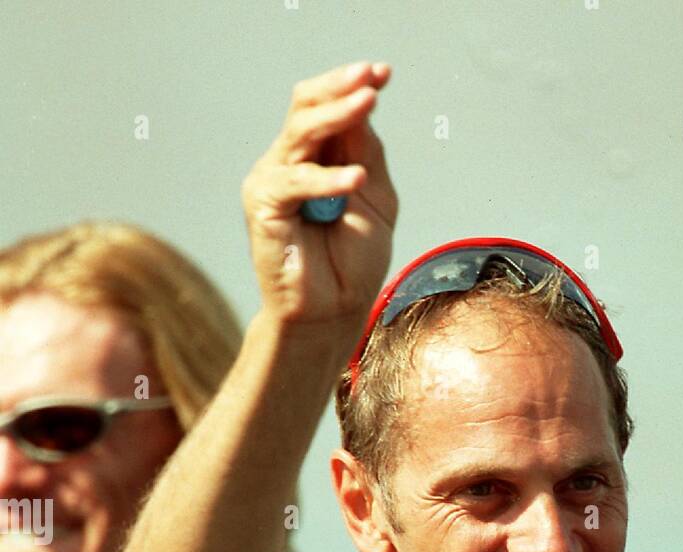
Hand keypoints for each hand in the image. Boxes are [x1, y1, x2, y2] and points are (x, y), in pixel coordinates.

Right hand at [241, 60, 397, 328]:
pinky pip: (295, 182)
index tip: (383, 72)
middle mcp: (289, 162)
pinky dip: (327, 180)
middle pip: (307, 108)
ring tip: (368, 103)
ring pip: (300, 134)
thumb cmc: (352, 263)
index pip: (327, 107)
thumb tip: (364, 106)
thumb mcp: (374, 199)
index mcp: (316, 157)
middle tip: (371, 77)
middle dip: (340, 88)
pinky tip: (354, 181)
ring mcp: (273, 181)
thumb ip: (367, 155)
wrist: (332, 313)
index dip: (352, 86)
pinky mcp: (264, 206)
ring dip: (336, 115)